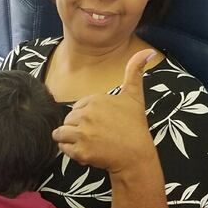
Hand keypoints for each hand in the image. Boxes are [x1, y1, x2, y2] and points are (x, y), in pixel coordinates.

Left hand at [52, 49, 156, 173]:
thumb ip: (134, 71)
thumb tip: (147, 51)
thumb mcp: (134, 96)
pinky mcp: (80, 151)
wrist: (137, 155)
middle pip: (68, 120)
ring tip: (88, 143)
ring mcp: (82, 133)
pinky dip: (71, 152)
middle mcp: (86, 114)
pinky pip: (63, 148)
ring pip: (61, 133)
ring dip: (71, 139)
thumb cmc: (135, 127)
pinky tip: (86, 151)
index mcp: (95, 100)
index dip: (86, 117)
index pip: (77, 108)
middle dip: (78, 128)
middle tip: (97, 136)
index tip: (100, 124)